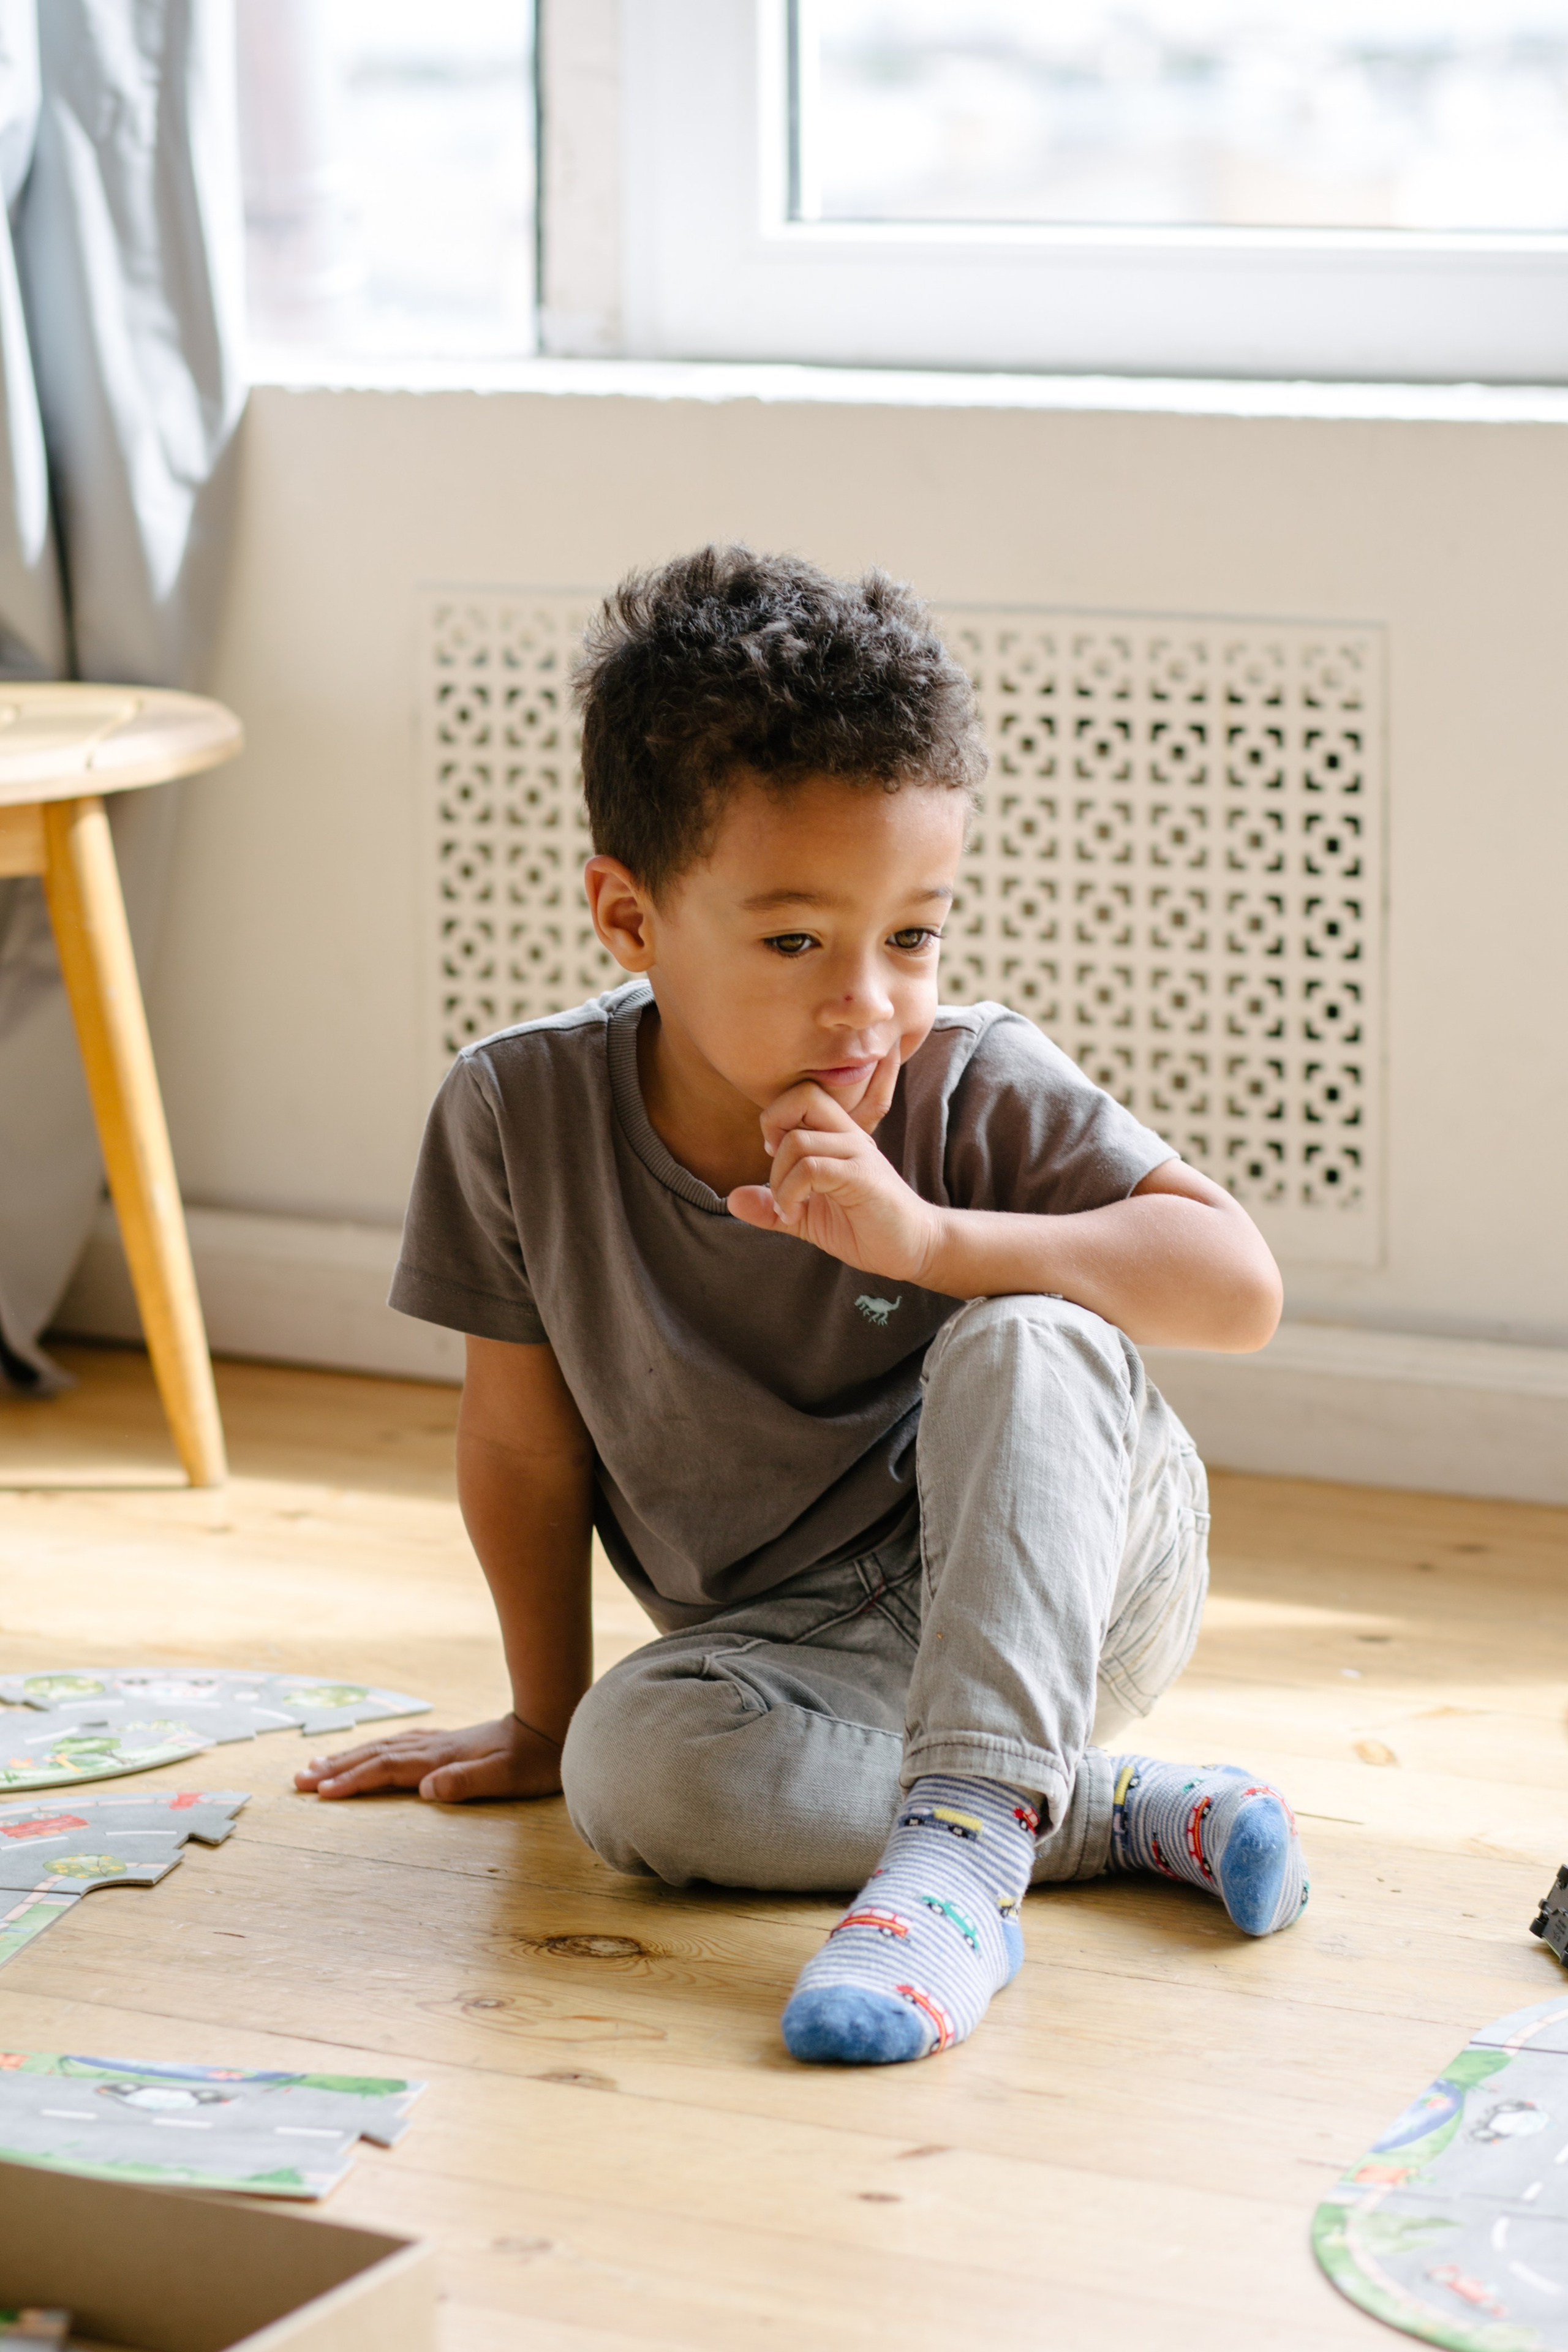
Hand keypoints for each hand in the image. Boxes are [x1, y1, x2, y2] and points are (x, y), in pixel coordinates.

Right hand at [293, 1714, 562, 1803]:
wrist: (552, 1726)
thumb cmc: (532, 1760)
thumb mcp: (505, 1777)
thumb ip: (466, 1782)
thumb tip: (425, 1790)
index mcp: (440, 1760)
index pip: (386, 1770)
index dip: (352, 1780)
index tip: (320, 1792)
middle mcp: (432, 1749)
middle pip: (375, 1756)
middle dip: (336, 1768)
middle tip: (298, 1779)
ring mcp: (437, 1743)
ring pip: (382, 1748)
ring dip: (348, 1757)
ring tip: (316, 1764)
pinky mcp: (446, 1743)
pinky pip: (397, 1745)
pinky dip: (373, 1750)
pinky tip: (368, 1752)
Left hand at [726, 1047, 942, 1282]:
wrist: (913, 1248)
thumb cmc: (865, 1227)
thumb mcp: (808, 1217)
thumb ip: (773, 1206)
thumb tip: (733, 1199)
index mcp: (837, 1136)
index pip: (801, 1094)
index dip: (776, 1117)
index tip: (774, 1156)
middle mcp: (849, 1136)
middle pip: (802, 1097)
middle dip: (773, 1128)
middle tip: (776, 1170)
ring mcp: (858, 1154)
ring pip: (798, 1141)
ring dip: (779, 1180)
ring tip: (789, 1209)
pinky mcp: (863, 1177)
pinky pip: (814, 1168)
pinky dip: (792, 1192)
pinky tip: (796, 1213)